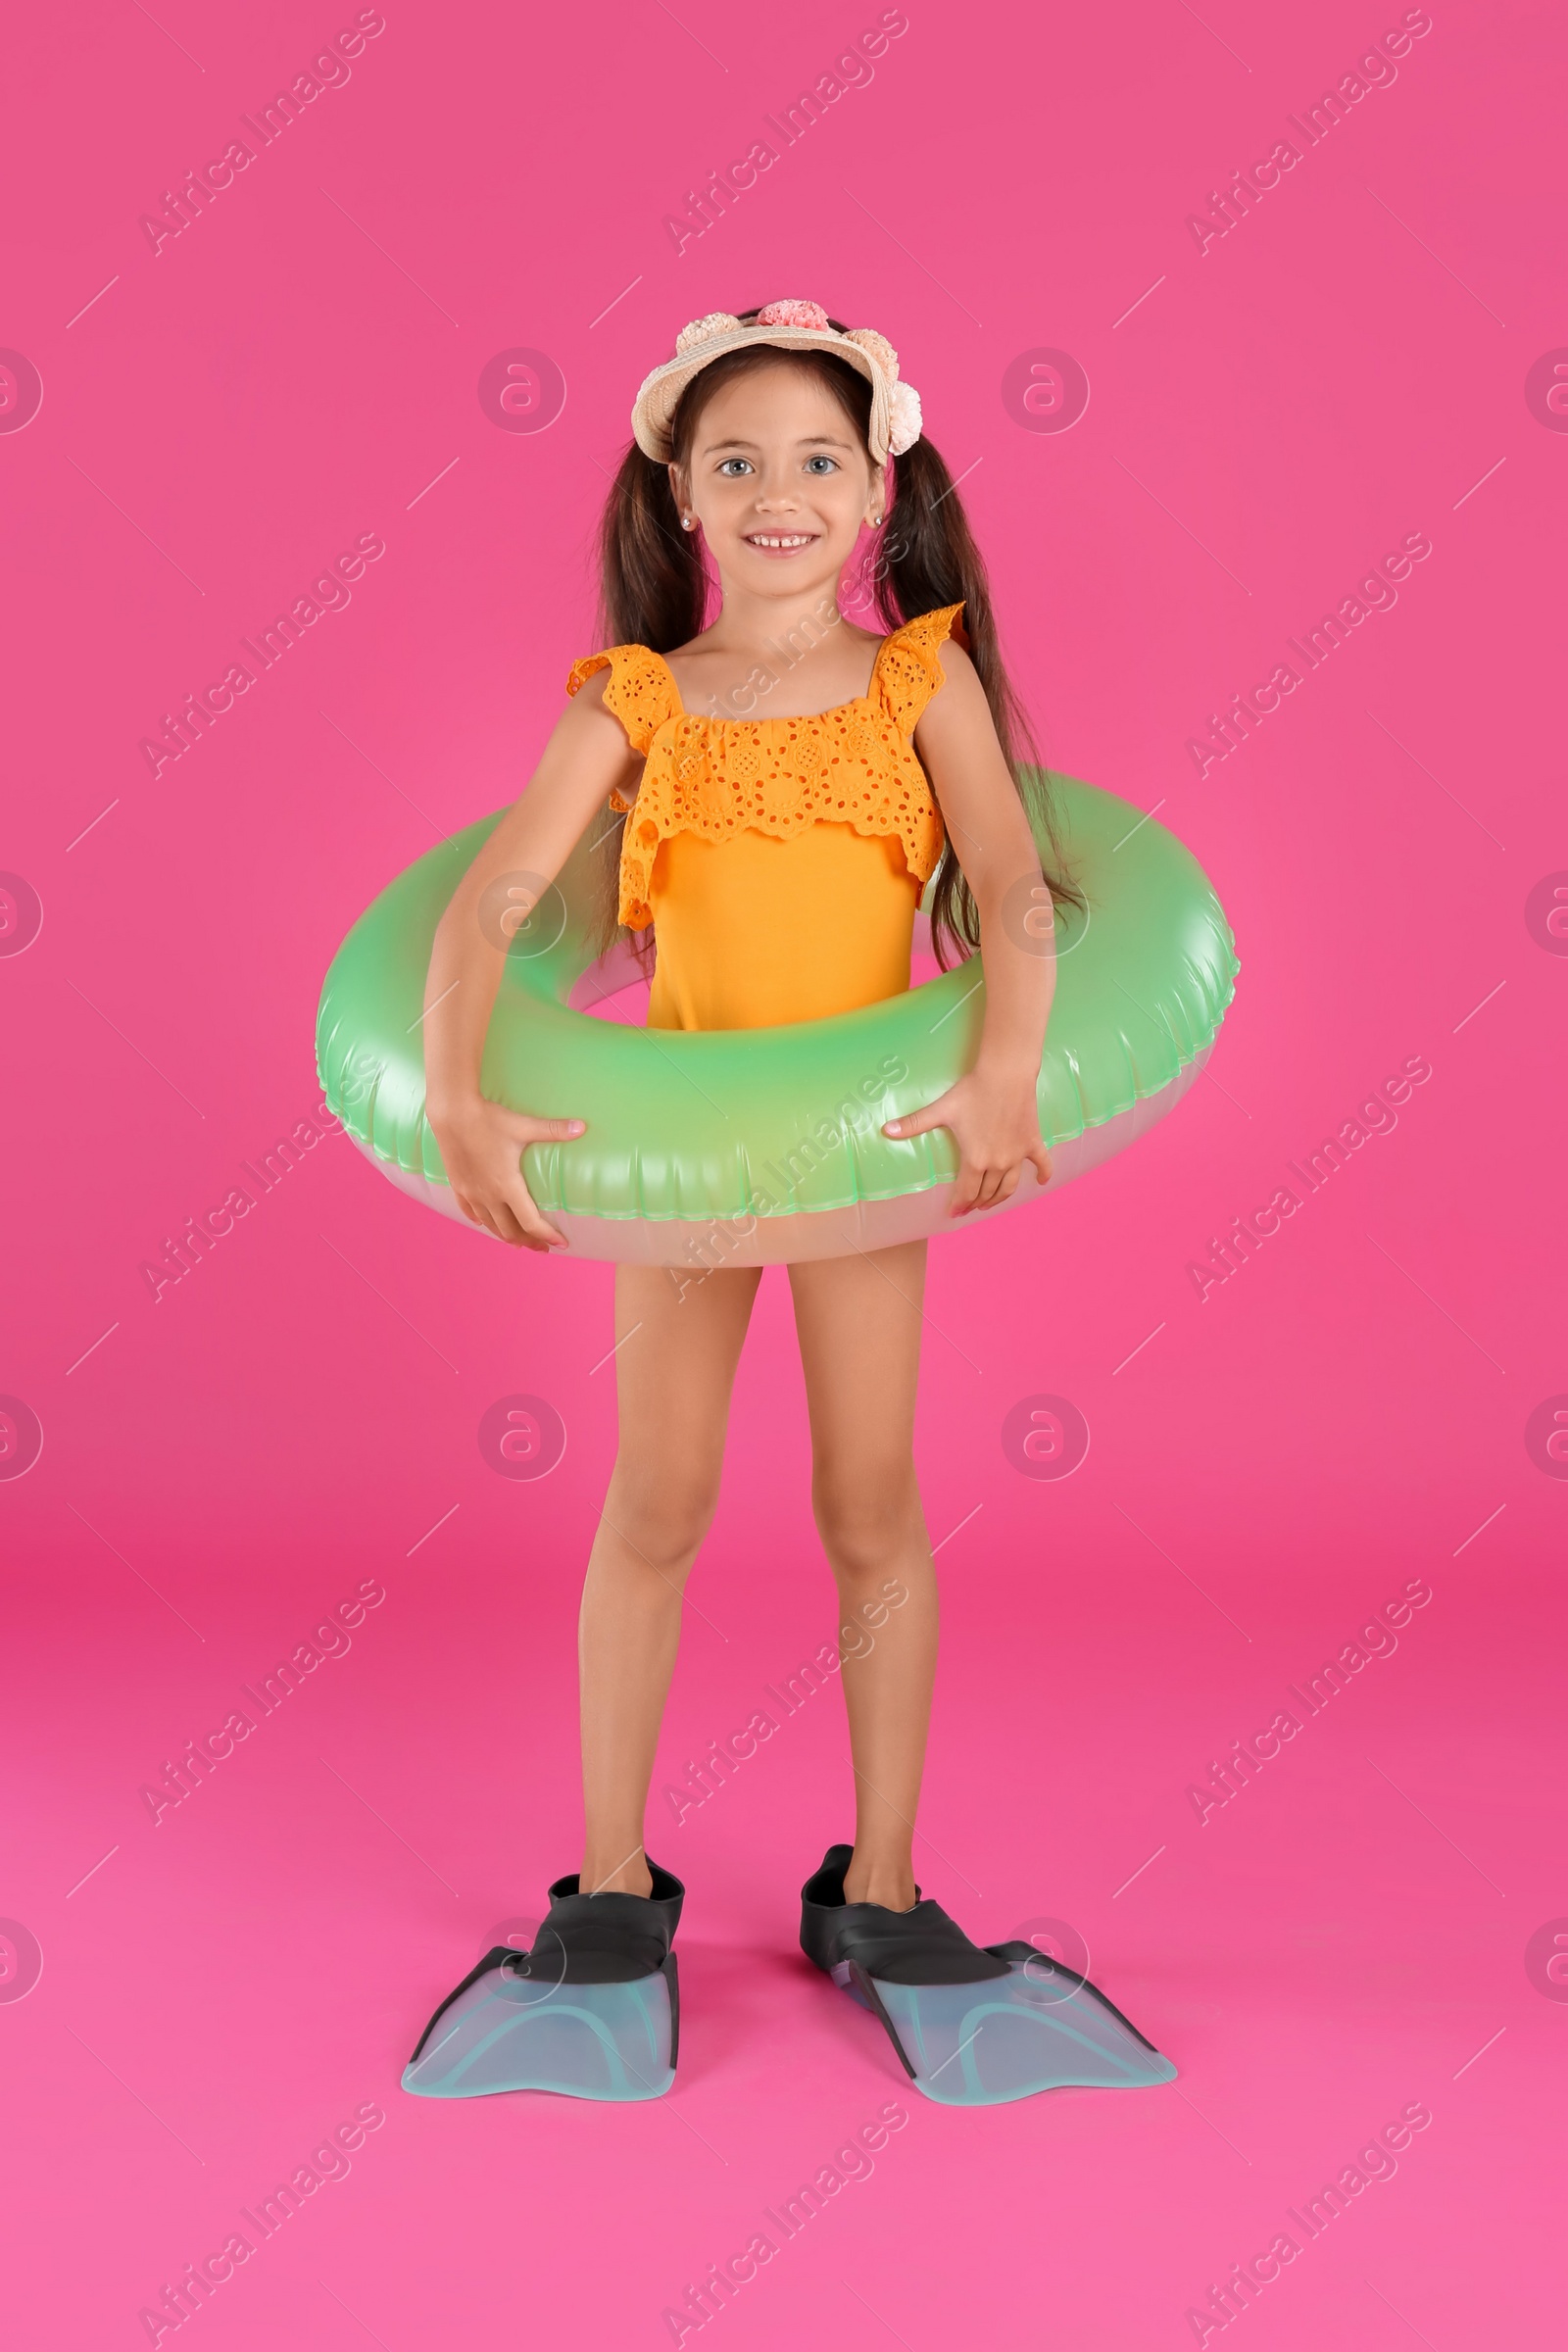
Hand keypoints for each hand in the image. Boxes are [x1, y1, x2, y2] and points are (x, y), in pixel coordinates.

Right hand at [427, 1094, 585, 1249]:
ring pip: (491, 1225)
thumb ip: (554, 1130)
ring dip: (507, 1236)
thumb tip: (582, 1127)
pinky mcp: (458, 1186)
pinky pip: (470, 1211)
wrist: (451, 1113)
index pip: (531, 1222)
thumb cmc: (488, 1120)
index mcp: (507, 1186)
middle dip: (530, 1241)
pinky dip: (483, 1221)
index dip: (548, 1235)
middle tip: (543, 1246)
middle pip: (511, 1231)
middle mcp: (488, 1195)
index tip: (561, 1243)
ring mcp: (471, 1193)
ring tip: (520, 1242)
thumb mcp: (524, 1126)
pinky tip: (486, 1223)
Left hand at [883, 1071, 1050, 1215]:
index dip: (959, 1205)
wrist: (1006, 1074)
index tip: (954, 1213)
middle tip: (970, 1207)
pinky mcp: (1032, 1143)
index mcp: (975, 1160)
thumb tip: (886, 1130)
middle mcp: (998, 1163)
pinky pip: (1042, 1163)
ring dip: (999, 1198)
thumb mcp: (941, 1110)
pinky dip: (1043, 1174)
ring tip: (991, 1202)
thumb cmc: (973, 1091)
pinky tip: (1041, 1181)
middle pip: (986, 1192)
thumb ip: (914, 1123)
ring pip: (1009, 1186)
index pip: (966, 1192)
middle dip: (976, 1203)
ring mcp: (1018, 1155)